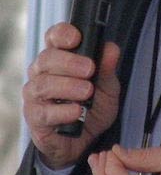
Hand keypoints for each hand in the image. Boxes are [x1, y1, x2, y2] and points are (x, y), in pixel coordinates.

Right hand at [23, 22, 119, 168]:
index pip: (54, 37)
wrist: (85, 140)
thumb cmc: (92, 107)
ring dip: (68, 86)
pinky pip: (44, 112)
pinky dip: (63, 111)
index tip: (77, 39)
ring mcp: (35, 95)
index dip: (62, 34)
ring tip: (87, 92)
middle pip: (47, 58)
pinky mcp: (35, 118)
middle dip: (70, 62)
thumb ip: (108, 68)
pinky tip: (77, 111)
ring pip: (43, 84)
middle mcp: (43, 73)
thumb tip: (111, 48)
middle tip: (90, 69)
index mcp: (60, 58)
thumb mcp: (108, 86)